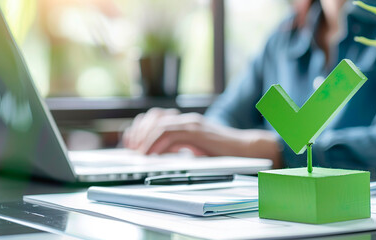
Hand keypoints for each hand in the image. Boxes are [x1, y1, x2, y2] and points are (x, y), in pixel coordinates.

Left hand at [123, 110, 281, 167]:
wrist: (245, 150)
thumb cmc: (223, 153)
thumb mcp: (195, 149)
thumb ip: (178, 148)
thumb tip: (157, 153)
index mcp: (185, 122)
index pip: (156, 118)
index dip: (139, 128)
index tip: (129, 142)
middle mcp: (187, 119)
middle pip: (154, 118)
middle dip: (138, 133)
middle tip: (130, 148)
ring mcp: (192, 124)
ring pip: (160, 125)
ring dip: (145, 139)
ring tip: (138, 153)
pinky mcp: (197, 131)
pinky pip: (171, 133)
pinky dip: (157, 144)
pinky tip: (151, 154)